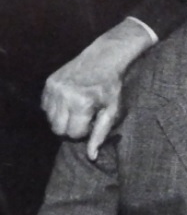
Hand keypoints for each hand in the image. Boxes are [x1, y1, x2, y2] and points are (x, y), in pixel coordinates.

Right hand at [42, 19, 153, 159]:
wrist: (104, 57)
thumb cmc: (111, 87)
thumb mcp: (112, 111)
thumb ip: (100, 135)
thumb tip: (91, 157)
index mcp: (81, 103)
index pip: (73, 134)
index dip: (84, 132)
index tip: (92, 121)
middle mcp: (64, 95)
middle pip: (58, 129)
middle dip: (70, 127)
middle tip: (84, 116)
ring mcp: (54, 88)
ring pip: (50, 119)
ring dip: (62, 118)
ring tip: (77, 108)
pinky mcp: (49, 82)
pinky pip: (45, 106)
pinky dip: (55, 108)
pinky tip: (69, 100)